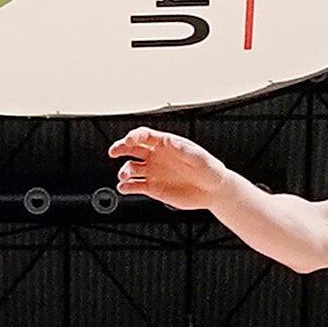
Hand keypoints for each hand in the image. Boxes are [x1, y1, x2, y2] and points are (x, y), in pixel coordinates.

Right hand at [107, 127, 237, 213]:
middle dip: (121, 148)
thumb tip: (169, 141)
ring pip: (131, 168)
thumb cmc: (209, 170)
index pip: (145, 135)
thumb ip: (183, 149)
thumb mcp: (199, 157)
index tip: (129, 140)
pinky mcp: (153, 188)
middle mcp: (156, 157)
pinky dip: (127, 187)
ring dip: (124, 171)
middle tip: (114, 151)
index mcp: (166, 144)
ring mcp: (153, 172)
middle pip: (132, 148)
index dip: (134, 136)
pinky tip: (124, 188)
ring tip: (123, 176)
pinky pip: (135, 186)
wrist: (213, 191)